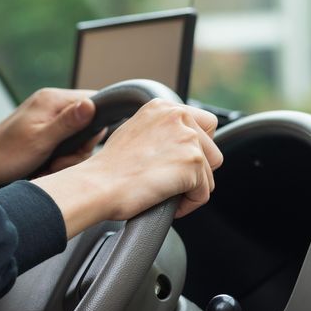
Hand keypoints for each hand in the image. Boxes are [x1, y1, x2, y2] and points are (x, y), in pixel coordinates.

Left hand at [0, 88, 102, 190]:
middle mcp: (50, 103)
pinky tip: (45, 166)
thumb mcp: (40, 141)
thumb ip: (68, 123)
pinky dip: (58, 157)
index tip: (80, 148)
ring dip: (68, 157)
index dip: (94, 128)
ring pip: (76, 136)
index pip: (94, 101)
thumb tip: (92, 104)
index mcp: (52, 99)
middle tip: (59, 163)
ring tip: (49, 167)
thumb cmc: (4, 156)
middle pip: (88, 122)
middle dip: (78, 148)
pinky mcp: (42, 130)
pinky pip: (63, 142)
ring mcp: (46, 117)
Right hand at [33, 99, 222, 237]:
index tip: (178, 163)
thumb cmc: (108, 168)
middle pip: (213, 151)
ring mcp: (188, 139)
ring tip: (165, 194)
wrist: (98, 185)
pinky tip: (167, 204)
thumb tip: (174, 144)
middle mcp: (178, 116)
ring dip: (191, 189)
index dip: (196, 148)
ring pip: (209, 174)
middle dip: (197, 171)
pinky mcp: (192, 163)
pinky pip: (203, 194)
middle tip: (171, 182)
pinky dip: (188, 204)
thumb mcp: (134, 132)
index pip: (206, 124)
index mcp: (163, 106)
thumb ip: (160, 130)